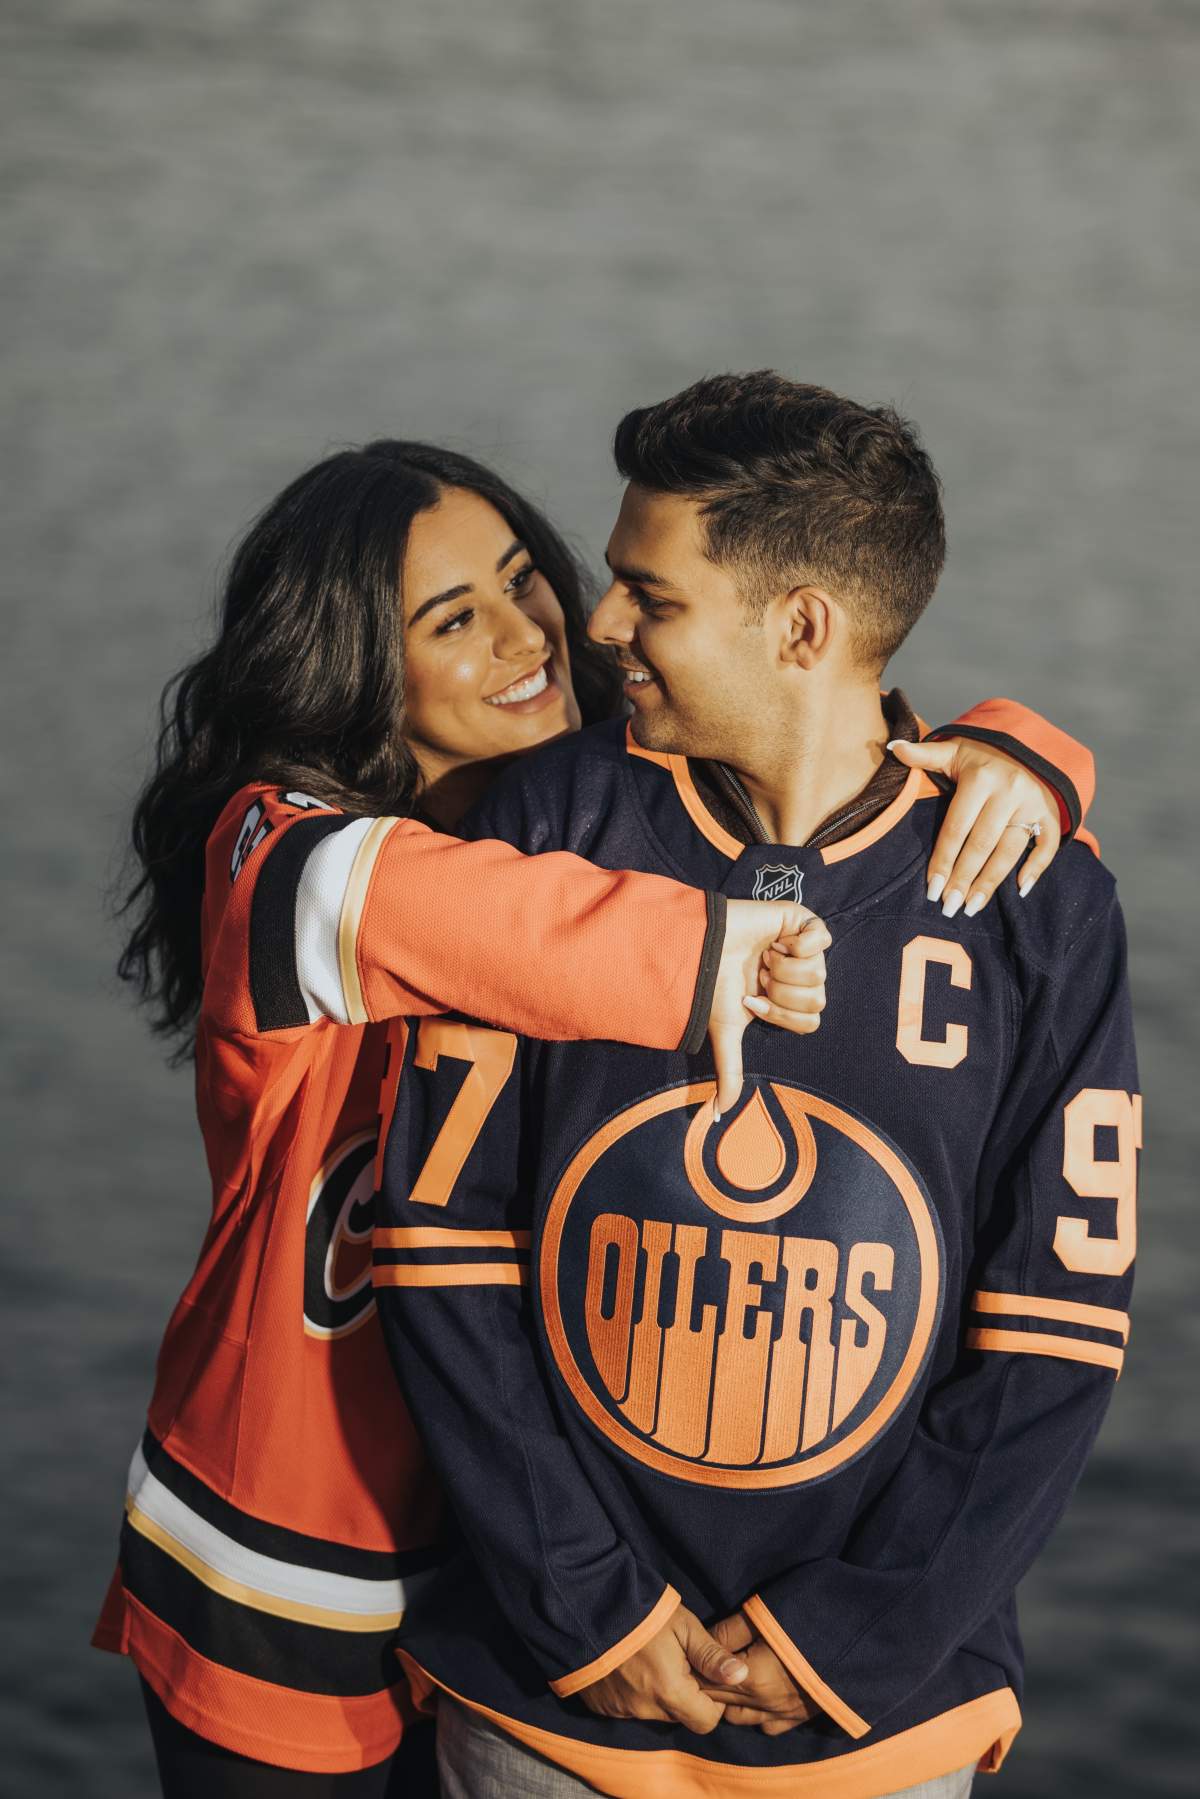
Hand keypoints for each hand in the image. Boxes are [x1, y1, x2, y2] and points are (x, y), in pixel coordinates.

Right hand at [578, 1602, 748, 1734]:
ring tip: (649, 1658)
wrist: (585, 1605)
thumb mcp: (683, 1625)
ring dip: (657, 1692)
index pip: (707, 1721)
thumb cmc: (641, 1612)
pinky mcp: (601, 1706)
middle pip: (679, 1716)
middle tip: (676, 1660)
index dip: (712, 1701)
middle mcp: (645, 1710)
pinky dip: (633, 1692)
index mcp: (670, 1692)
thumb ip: (711, 1655)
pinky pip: (628, 1707)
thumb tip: (742, 1676)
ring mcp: (620, 1710)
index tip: (703, 1674)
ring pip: (653, 1712)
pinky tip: (627, 1664)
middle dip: (684, 1694)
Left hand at [696, 1612, 815, 1735]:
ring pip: (740, 1717)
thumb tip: (704, 1640)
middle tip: (698, 1666)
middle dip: (707, 1685)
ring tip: (724, 1679)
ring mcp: (785, 1714)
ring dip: (728, 1701)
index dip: (695, 1668)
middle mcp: (765, 1703)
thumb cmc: (811, 1616)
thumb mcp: (764, 1613)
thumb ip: (730, 1630)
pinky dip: (754, 1714)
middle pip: (720, 1701)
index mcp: (752, 1678)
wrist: (863, 1638)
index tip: (687, 1655)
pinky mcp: (803, 1716)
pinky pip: (767, 1725)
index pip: (707, 1681)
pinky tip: (754, 1696)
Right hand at [708, 904, 830, 1114]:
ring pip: (819, 972)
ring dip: (783, 968)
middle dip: (781, 993)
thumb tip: (718, 1115)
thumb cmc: (713, 985)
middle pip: (819, 1000)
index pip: (811, 1023)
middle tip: (759, 977)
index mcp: (791, 1002)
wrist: (703, 947)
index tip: (753, 1001)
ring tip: (763, 957)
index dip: (781, 1016)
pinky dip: (795, 944)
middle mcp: (803, 977)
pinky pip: (821, 939)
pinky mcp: (805, 921)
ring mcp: (806, 948)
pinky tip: (775, 939)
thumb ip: (730, 1071)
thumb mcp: (727, 1031)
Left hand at [889, 737, 1061, 916]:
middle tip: (949, 907)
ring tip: (972, 907)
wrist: (1023, 747)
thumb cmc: (978, 757)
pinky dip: (1037, 866)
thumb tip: (891, 748)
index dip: (943, 860)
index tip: (932, 889)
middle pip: (981, 844)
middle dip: (964, 878)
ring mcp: (1032, 803)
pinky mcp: (1049, 812)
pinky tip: (1021, 889)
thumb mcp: (951, 751)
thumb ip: (923, 754)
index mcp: (980, 778)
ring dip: (991, 882)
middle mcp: (1009, 790)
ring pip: (1010, 849)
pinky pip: (1048, 843)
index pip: (956, 828)